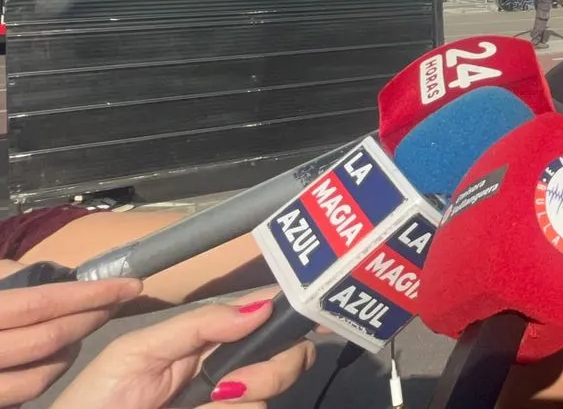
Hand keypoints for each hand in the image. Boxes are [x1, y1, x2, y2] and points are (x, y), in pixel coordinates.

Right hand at [0, 259, 140, 405]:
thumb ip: (5, 276)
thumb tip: (48, 275)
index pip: (41, 302)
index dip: (91, 294)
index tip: (130, 285)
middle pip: (48, 338)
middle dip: (91, 318)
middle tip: (116, 300)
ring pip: (42, 373)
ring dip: (73, 349)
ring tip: (86, 325)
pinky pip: (24, 393)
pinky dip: (49, 373)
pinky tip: (57, 355)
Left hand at [50, 290, 315, 408]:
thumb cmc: (98, 397)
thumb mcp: (139, 350)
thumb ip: (198, 325)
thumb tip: (261, 307)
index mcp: (209, 340)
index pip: (265, 318)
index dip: (295, 313)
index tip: (320, 314)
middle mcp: (228, 370)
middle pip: (287, 356)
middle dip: (274, 367)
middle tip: (232, 386)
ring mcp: (230, 403)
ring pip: (271, 394)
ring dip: (243, 401)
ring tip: (203, 407)